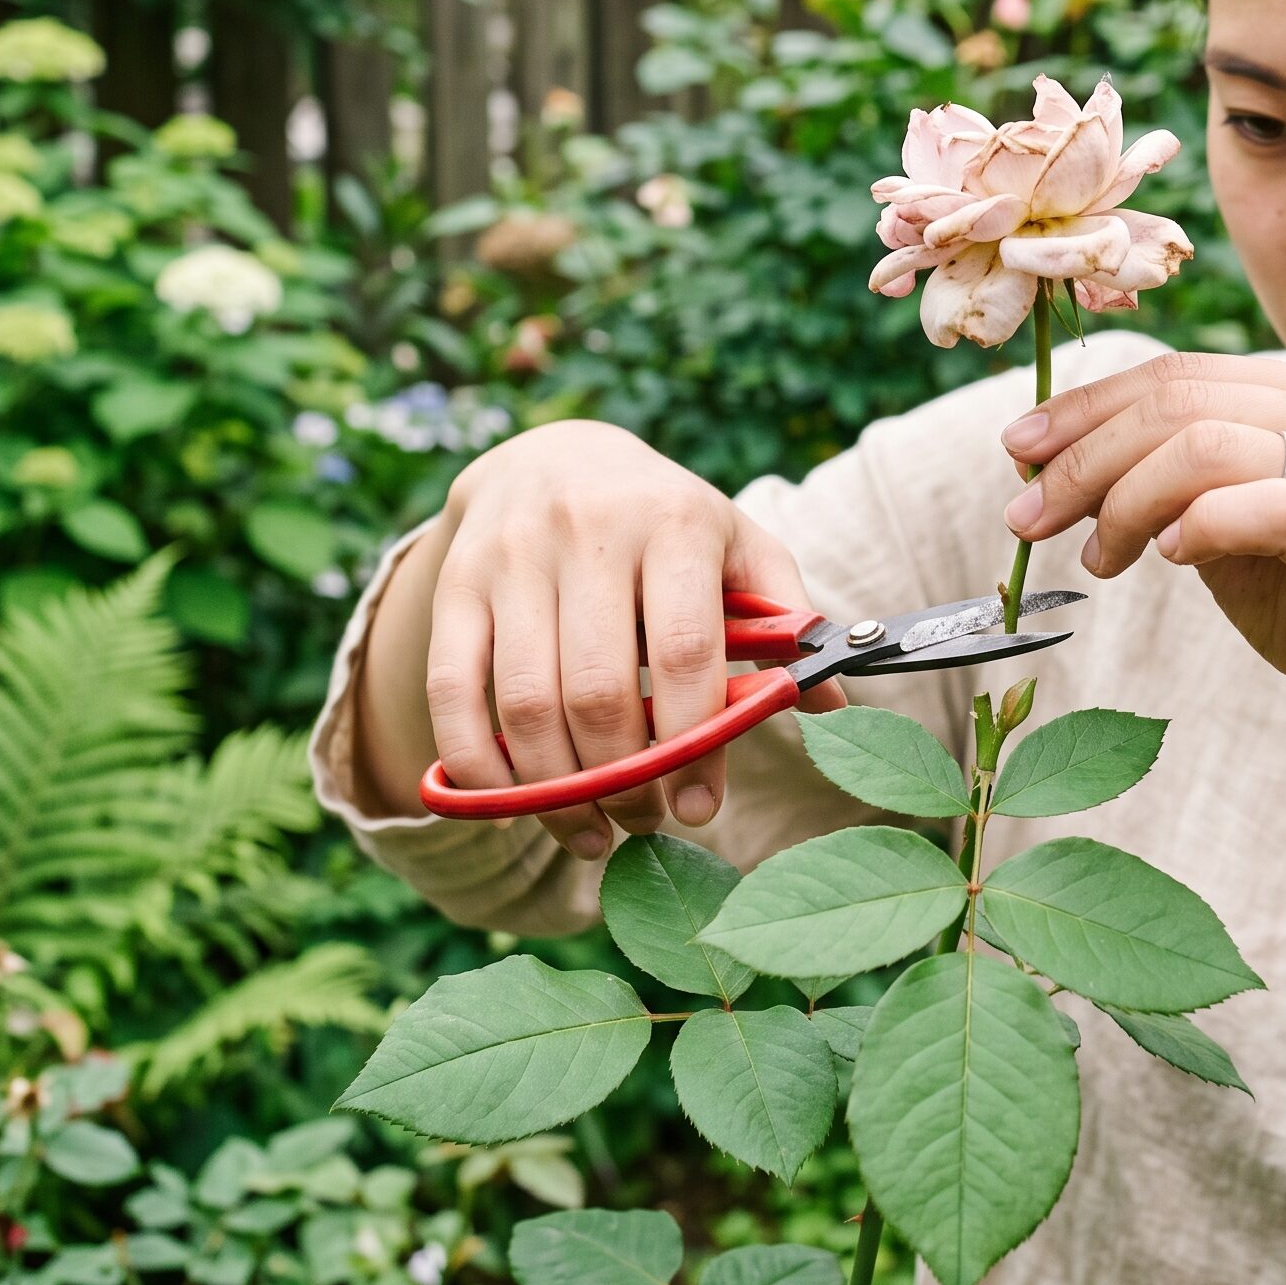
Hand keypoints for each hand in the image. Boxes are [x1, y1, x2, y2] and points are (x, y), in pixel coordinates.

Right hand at [422, 421, 846, 856]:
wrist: (553, 456)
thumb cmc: (665, 520)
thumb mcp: (737, 547)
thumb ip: (786, 620)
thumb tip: (834, 703)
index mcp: (674, 522)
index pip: (685, 654)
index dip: (693, 744)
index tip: (700, 807)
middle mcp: (588, 530)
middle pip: (599, 690)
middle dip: (623, 780)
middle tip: (644, 822)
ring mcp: (512, 555)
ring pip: (525, 702)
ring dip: (556, 791)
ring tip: (591, 828)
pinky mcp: (454, 583)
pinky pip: (452, 692)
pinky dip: (475, 766)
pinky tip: (510, 805)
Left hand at [997, 351, 1285, 798]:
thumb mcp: (1221, 528)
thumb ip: (1160, 479)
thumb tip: (1046, 453)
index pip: (1178, 375)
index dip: (1085, 409)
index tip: (1017, 450)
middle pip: (1179, 404)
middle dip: (1082, 458)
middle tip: (1027, 515)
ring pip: (1204, 446)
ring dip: (1123, 501)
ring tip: (1098, 558)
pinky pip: (1261, 508)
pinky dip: (1196, 526)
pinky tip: (1167, 559)